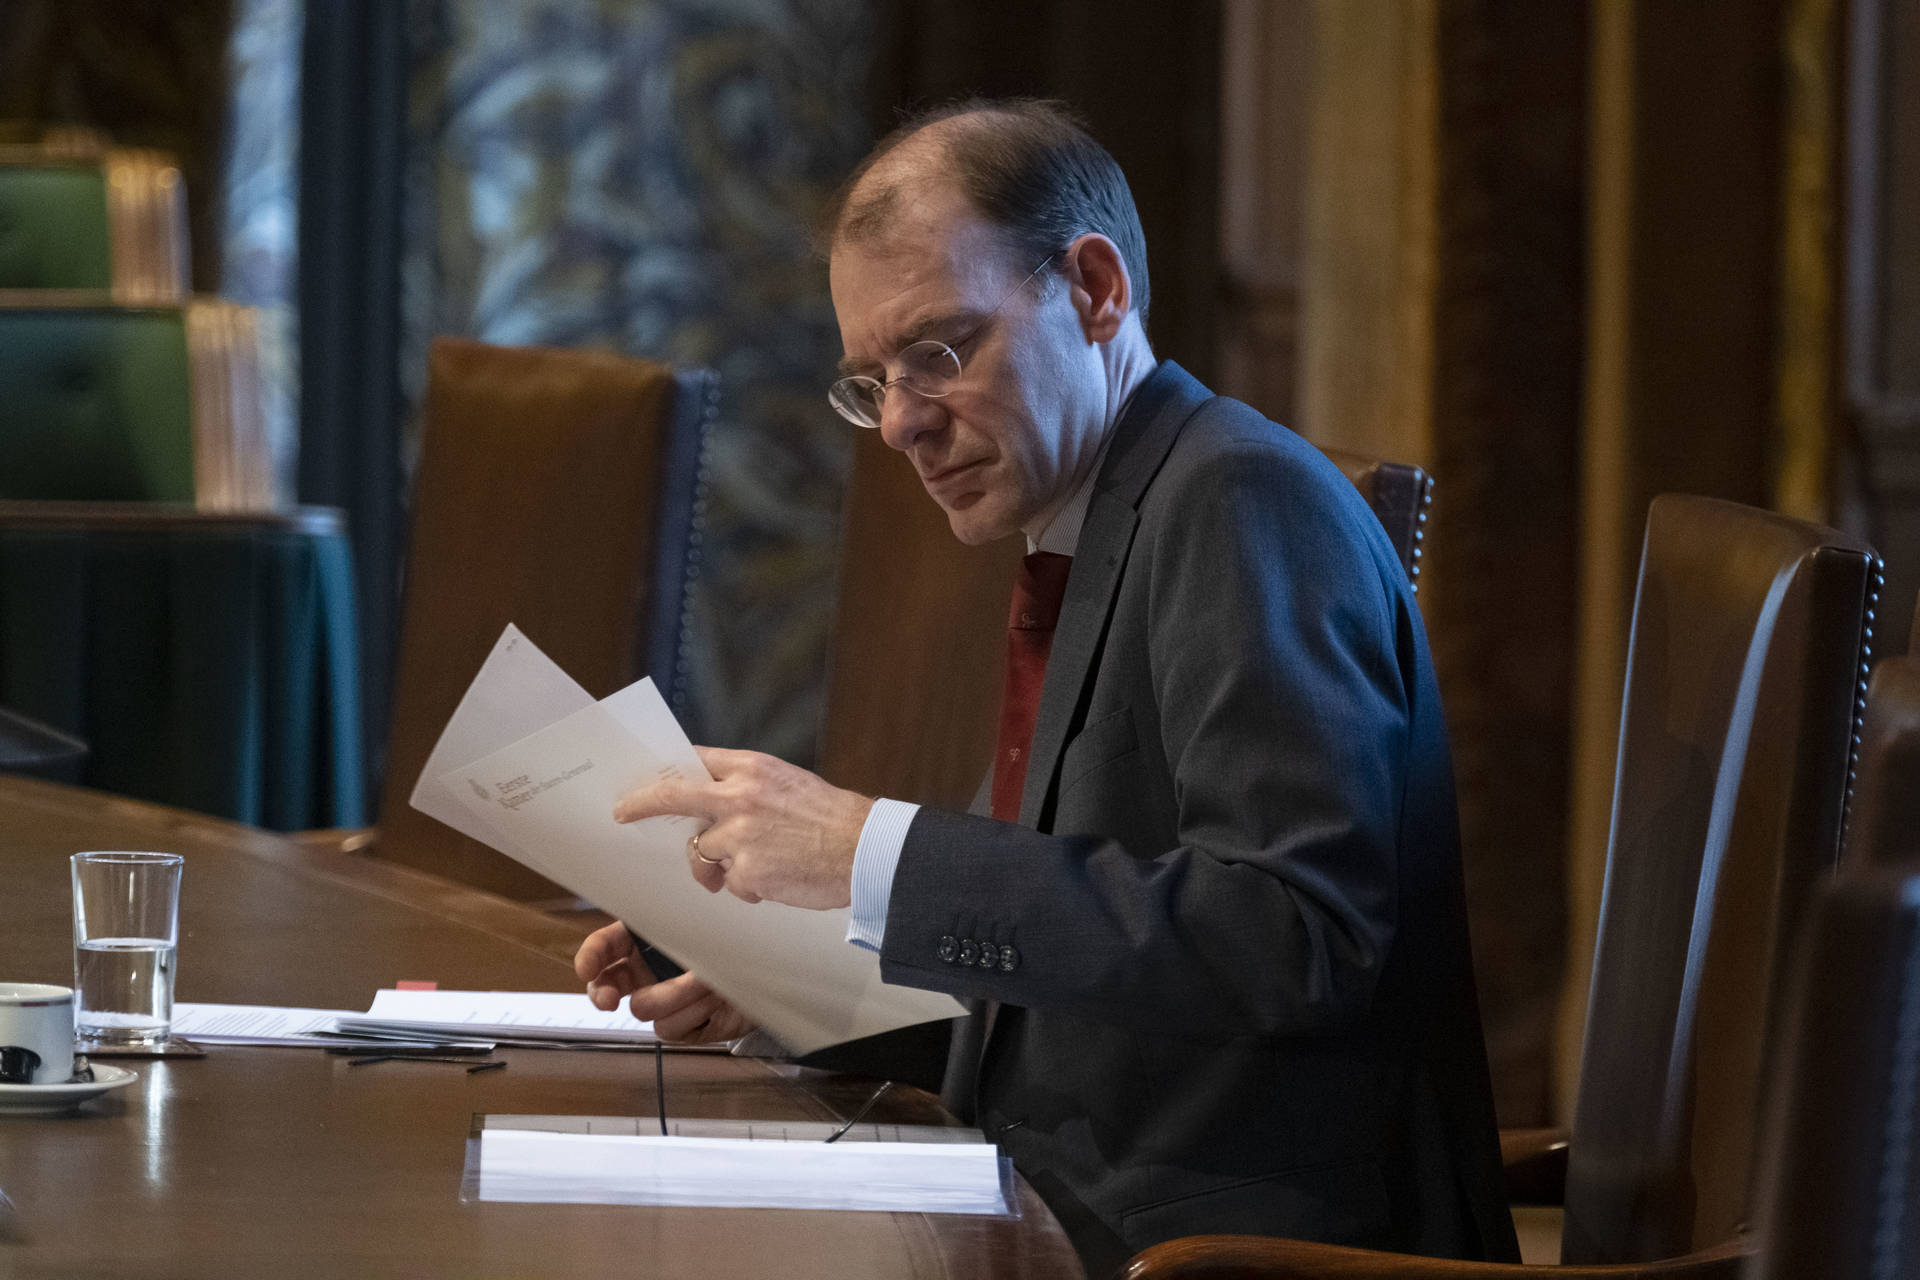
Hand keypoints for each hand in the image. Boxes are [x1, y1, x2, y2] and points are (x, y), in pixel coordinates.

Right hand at [572, 921, 754, 1044]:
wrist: (773, 971)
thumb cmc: (737, 940)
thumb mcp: (702, 924)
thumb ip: (673, 923)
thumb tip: (650, 915)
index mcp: (644, 943)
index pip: (604, 948)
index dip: (590, 957)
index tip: (587, 968)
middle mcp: (648, 974)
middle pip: (606, 988)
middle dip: (604, 993)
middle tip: (610, 999)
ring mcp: (664, 1003)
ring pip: (645, 1010)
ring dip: (676, 995)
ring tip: (707, 980)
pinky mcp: (683, 1029)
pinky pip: (672, 1028)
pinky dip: (695, 1012)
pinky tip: (715, 999)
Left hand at [613, 747, 872, 909]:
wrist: (863, 849)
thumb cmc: (830, 818)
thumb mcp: (787, 782)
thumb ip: (747, 786)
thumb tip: (708, 800)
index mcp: (752, 768)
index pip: (694, 759)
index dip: (666, 769)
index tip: (647, 779)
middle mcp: (740, 797)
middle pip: (674, 796)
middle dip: (643, 803)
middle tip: (624, 812)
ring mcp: (741, 835)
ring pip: (702, 851)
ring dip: (716, 866)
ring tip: (747, 869)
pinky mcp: (747, 871)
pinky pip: (730, 882)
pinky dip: (746, 887)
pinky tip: (774, 881)